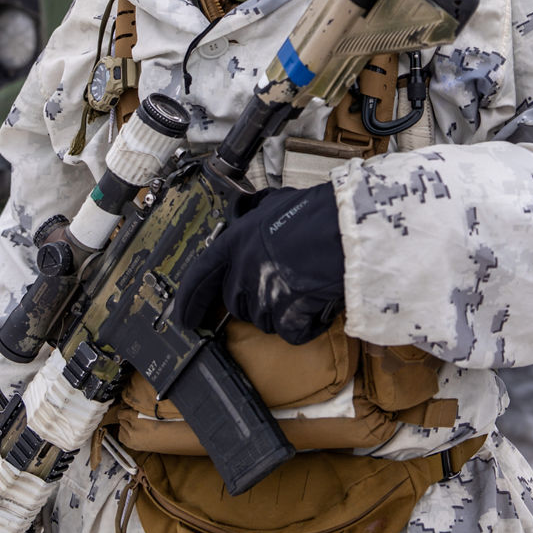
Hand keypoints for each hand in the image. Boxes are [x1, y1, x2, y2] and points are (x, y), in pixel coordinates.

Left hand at [176, 182, 343, 345]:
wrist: (349, 231)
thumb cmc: (318, 213)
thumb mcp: (276, 201)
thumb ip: (256, 210)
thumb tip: (250, 208)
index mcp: (236, 242)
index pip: (200, 277)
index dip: (189, 300)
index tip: (183, 317)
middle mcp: (245, 270)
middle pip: (236, 302)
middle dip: (254, 299)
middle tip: (281, 283)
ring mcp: (265, 295)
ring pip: (264, 320)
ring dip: (282, 311)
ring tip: (304, 286)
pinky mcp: (289, 316)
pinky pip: (292, 332)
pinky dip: (305, 324)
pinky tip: (318, 305)